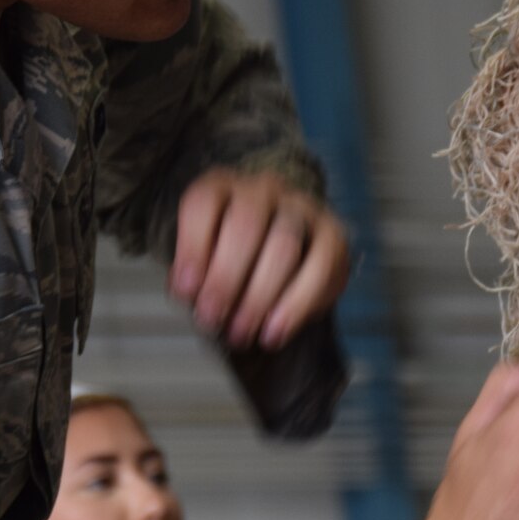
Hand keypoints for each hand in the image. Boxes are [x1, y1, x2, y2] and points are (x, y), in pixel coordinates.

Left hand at [171, 169, 351, 349]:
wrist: (277, 250)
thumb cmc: (229, 257)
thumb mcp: (202, 258)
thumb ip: (194, 272)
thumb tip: (191, 292)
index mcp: (221, 187)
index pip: (203, 204)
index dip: (192, 248)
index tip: (185, 291)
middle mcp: (262, 189)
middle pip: (246, 226)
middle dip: (226, 278)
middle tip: (211, 318)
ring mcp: (301, 207)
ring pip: (284, 247)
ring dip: (259, 296)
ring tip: (240, 332)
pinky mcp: (332, 234)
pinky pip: (321, 267)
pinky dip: (297, 305)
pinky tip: (274, 332)